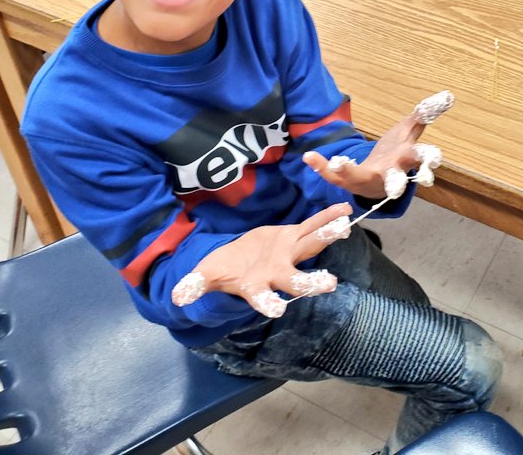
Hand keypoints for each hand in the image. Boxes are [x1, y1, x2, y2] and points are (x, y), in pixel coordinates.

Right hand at [185, 202, 351, 313]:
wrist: (237, 260)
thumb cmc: (221, 272)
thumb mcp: (205, 277)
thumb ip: (195, 285)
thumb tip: (178, 298)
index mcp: (255, 287)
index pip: (261, 298)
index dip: (267, 303)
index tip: (276, 311)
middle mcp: (277, 275)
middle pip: (295, 279)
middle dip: (311, 282)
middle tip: (329, 283)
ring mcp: (288, 255)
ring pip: (309, 248)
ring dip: (326, 238)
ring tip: (345, 229)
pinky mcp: (292, 237)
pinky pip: (311, 227)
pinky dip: (326, 218)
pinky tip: (345, 211)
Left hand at [304, 91, 452, 198]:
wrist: (375, 182)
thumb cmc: (395, 156)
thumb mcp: (408, 134)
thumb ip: (424, 115)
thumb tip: (447, 96)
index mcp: (404, 160)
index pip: (419, 158)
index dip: (427, 158)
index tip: (434, 159)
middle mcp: (388, 174)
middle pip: (395, 179)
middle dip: (396, 182)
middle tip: (396, 188)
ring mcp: (366, 180)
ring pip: (359, 179)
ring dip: (347, 172)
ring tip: (336, 162)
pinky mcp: (347, 182)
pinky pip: (332, 176)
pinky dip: (320, 166)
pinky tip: (308, 156)